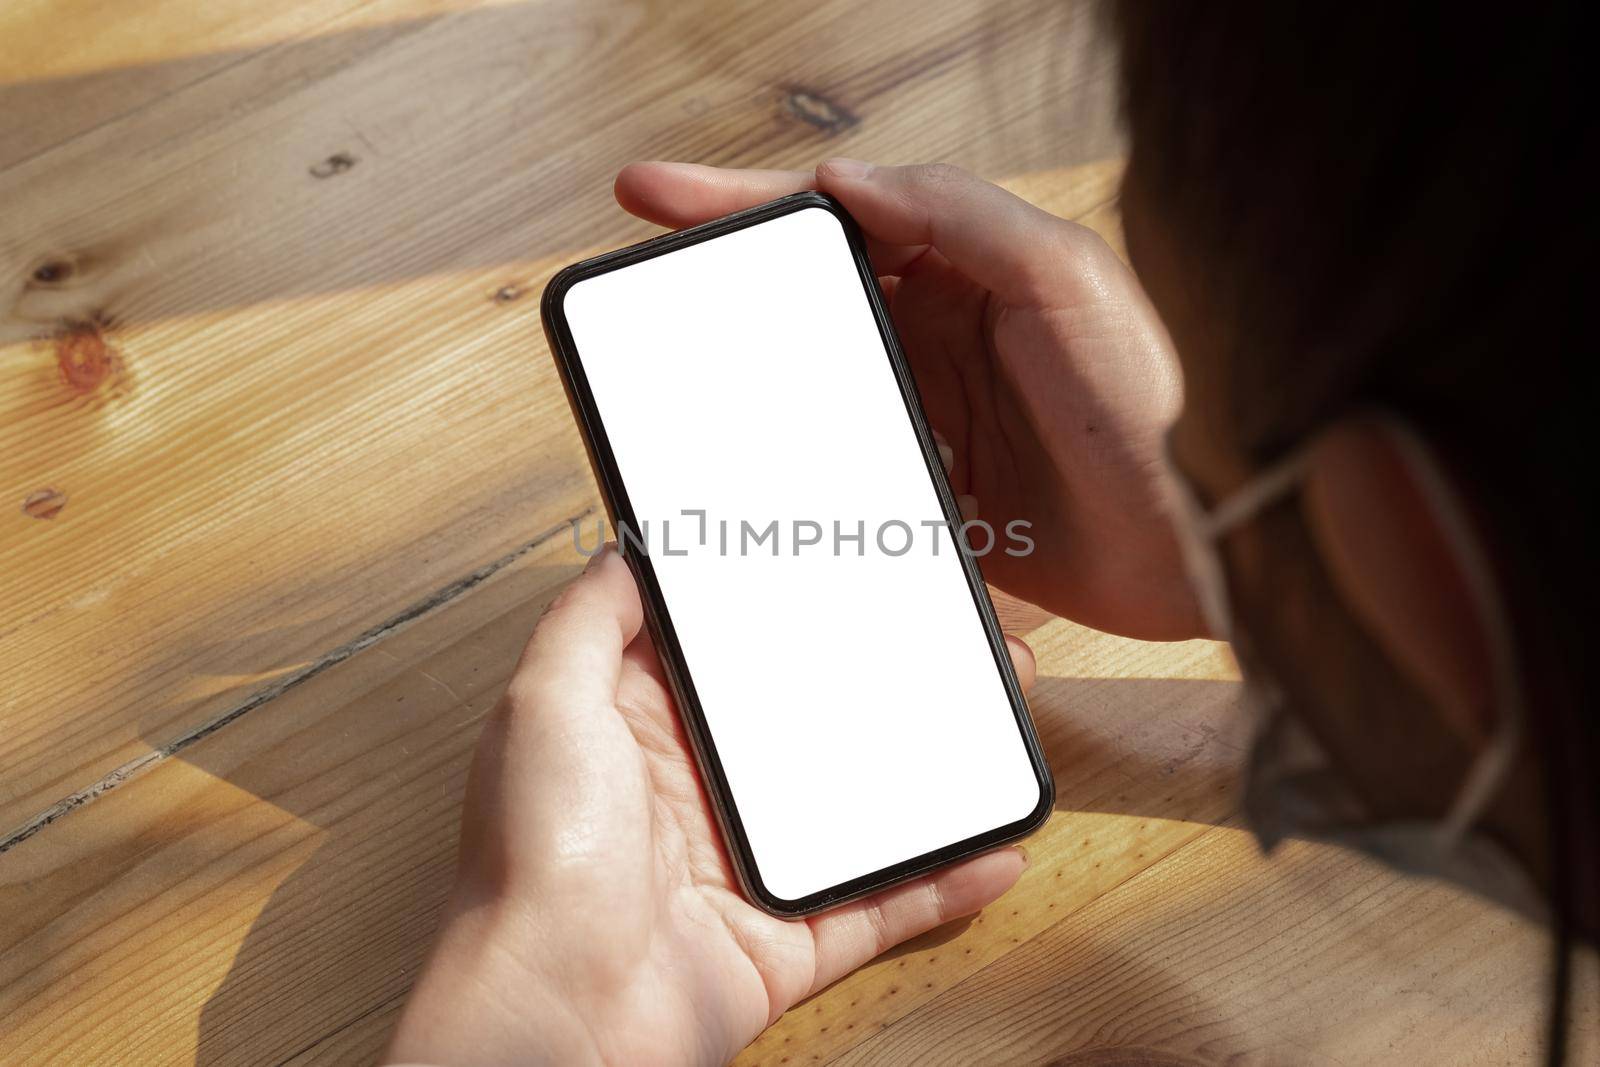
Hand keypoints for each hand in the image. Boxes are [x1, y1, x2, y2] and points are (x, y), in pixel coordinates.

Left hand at [386, 548, 1033, 1065]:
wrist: (560, 1019)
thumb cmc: (536, 863)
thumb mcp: (544, 705)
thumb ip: (590, 620)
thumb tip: (624, 550)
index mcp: (640, 731)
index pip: (731, 658)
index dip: (789, 615)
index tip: (856, 573)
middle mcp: (697, 794)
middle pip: (813, 726)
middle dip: (887, 682)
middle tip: (960, 641)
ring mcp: (747, 868)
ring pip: (861, 808)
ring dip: (932, 771)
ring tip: (1000, 722)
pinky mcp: (785, 939)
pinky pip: (880, 906)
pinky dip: (939, 882)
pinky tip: (993, 847)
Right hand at [614, 159, 1198, 639]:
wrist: (1195, 546)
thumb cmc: (1149, 406)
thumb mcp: (1063, 277)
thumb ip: (960, 215)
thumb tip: (845, 181)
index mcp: (970, 265)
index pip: (836, 217)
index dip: (743, 201)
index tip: (658, 196)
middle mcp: (946, 330)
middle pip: (812, 292)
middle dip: (727, 278)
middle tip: (647, 276)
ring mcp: (935, 410)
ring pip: (819, 376)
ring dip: (756, 370)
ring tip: (680, 367)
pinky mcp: (936, 486)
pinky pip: (847, 461)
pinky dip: (801, 459)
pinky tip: (757, 461)